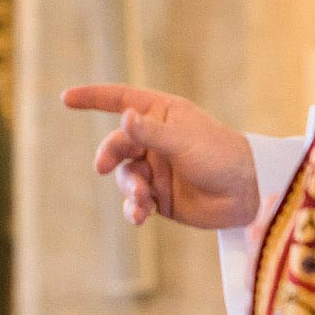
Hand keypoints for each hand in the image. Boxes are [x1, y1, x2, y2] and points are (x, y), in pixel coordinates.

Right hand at [61, 84, 258, 228]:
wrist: (248, 194)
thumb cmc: (222, 156)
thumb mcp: (184, 141)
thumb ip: (151, 133)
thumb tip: (124, 118)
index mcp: (162, 115)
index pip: (120, 100)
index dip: (92, 98)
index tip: (66, 98)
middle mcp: (155, 140)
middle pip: (118, 144)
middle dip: (109, 155)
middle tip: (103, 167)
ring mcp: (156, 169)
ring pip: (124, 176)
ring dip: (129, 188)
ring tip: (142, 199)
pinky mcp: (160, 196)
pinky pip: (136, 201)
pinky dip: (134, 209)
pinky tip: (140, 216)